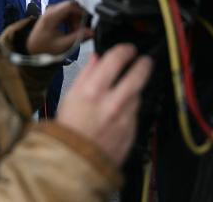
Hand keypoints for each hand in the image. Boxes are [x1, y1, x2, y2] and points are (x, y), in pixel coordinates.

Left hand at [26, 0, 92, 55]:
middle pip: (72, 6)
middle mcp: (51, 10)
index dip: (82, 12)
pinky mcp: (54, 14)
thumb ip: (78, 38)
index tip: (87, 22)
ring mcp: (52, 11)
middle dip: (80, 17)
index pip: (71, 5)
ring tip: (75, 33)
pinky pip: (68, 13)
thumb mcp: (62, 45)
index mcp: (51, 16)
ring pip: (71, 9)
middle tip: (81, 30)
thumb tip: (91, 32)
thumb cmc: (43, 47)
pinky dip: (72, 21)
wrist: (32, 48)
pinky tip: (71, 31)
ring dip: (76, 20)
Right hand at [56, 44, 152, 165]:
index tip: (128, 49)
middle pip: (139, 73)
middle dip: (143, 63)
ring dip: (134, 90)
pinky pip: (135, 113)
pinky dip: (130, 109)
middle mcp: (113, 102)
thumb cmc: (68, 127)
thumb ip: (86, 74)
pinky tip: (119, 113)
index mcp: (93, 90)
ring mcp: (125, 118)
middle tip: (144, 60)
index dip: (125, 50)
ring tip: (123, 92)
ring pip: (138, 94)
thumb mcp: (70, 96)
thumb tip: (98, 58)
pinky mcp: (132, 131)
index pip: (117, 59)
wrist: (74, 162)